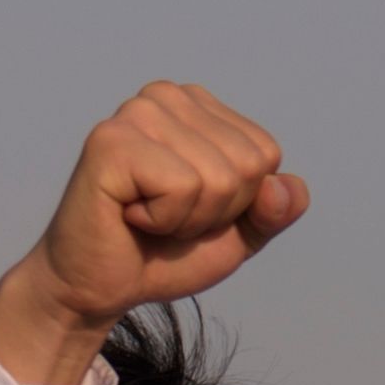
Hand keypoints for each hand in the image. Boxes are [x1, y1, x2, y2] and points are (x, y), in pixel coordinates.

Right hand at [21, 82, 308, 329]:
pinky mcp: (111, 141)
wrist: (99, 288)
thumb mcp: (235, 235)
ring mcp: (136, 113)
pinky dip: (163, 220)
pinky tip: (128, 214)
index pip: (265, 154)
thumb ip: (273, 211)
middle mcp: (166, 96)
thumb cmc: (161, 254)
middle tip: (164, 218)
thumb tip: (285, 187)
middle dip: (214, 212)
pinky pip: (181, 187)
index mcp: (197, 105)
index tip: (189, 210)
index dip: (238, 204)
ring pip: (218, 178)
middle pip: (247, 166)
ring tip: (146, 216)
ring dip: (187, 219)